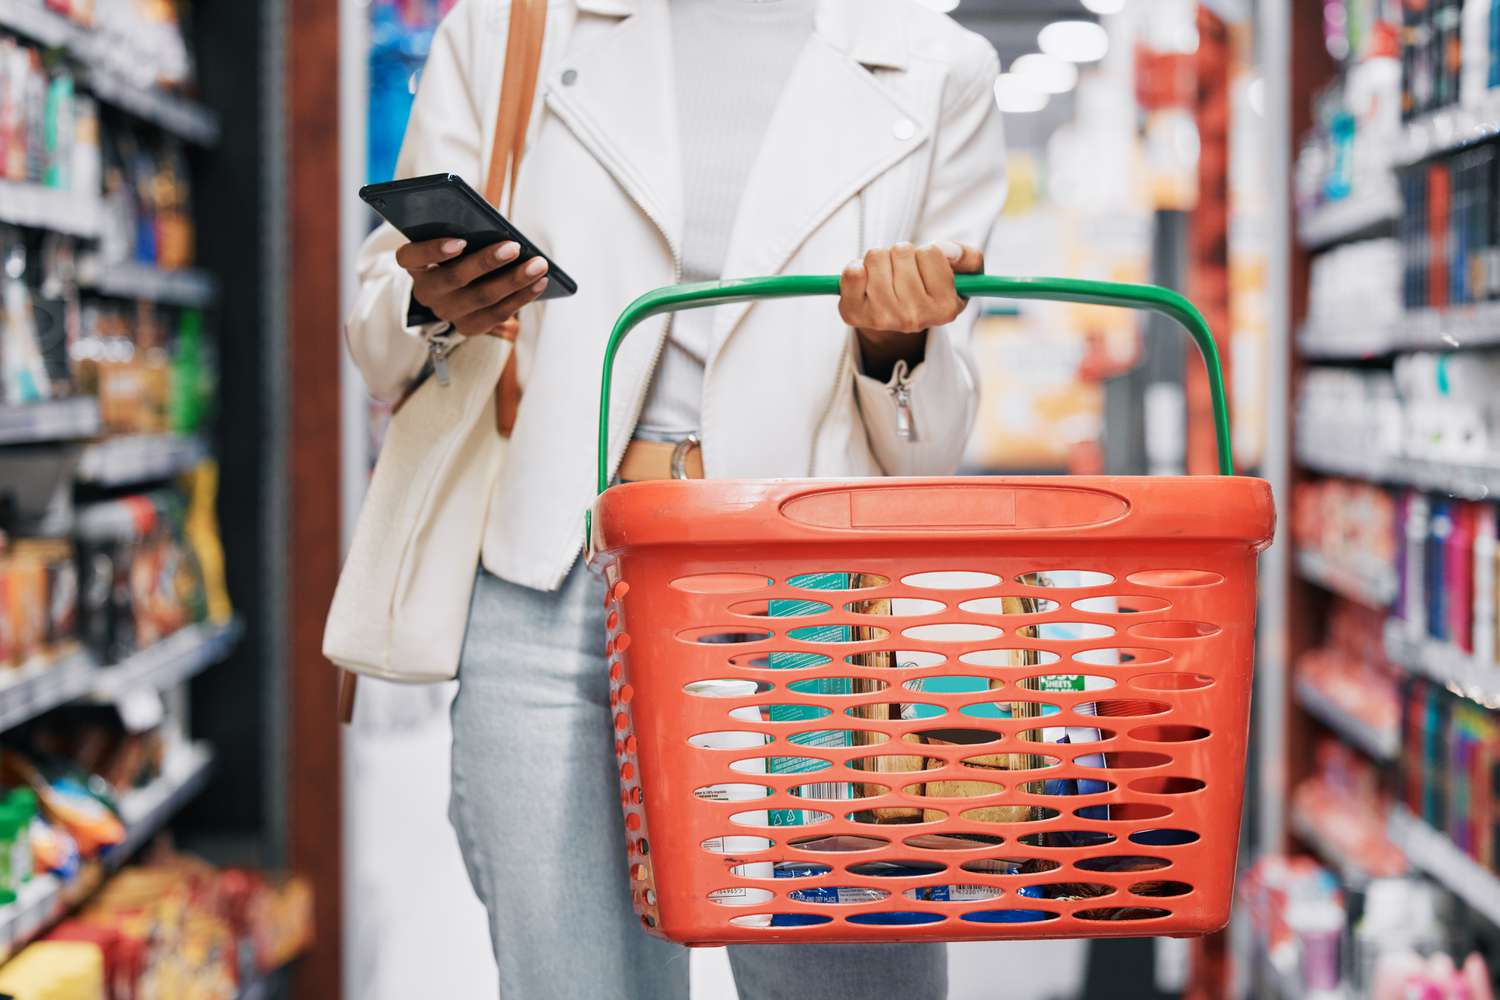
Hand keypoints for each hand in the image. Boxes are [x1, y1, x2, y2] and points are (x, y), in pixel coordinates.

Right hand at [396, 237, 549, 337]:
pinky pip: (496, 315)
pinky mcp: (467, 327)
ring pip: (481, 298)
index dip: (433, 250)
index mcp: (415, 264)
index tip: (459, 241)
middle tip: (514, 247)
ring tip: (538, 265)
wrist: (456, 289)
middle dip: (487, 262)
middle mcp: (426, 291)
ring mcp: (446, 312)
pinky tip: (540, 283)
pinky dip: (521, 298)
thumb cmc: (459, 252)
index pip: (411, 256)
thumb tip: (497, 228)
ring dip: (514, 281)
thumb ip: (466, 232)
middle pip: (455, 278)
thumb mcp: (454, 238)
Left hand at [840, 241, 983, 379]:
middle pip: (902, 251)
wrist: (893, 320)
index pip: (931, 252)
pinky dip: (856, 267)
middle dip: (901, 255)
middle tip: (902, 274)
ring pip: (876, 256)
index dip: (926, 254)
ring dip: (880, 259)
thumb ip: (968, 258)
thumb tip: (946, 250)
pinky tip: (864, 279)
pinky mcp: (854, 315)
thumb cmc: (928, 290)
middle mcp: (914, 319)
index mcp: (944, 309)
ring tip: (885, 277)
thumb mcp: (962, 276)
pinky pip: (852, 273)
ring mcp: (882, 319)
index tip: (925, 272)